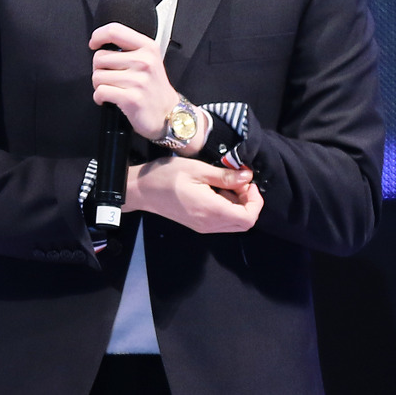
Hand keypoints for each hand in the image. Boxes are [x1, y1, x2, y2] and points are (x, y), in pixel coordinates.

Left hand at [89, 22, 178, 140]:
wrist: (167, 113)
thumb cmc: (154, 87)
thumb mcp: (150, 59)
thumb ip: (130, 48)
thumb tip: (101, 42)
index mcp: (148, 47)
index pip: (115, 31)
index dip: (98, 36)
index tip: (94, 44)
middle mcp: (144, 61)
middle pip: (99, 57)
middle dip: (99, 69)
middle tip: (111, 77)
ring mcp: (138, 80)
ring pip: (97, 76)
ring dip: (99, 85)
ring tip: (113, 89)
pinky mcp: (131, 98)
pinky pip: (100, 92)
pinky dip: (99, 98)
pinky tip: (109, 99)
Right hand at [125, 156, 263, 232]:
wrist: (140, 190)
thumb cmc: (166, 176)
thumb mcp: (198, 169)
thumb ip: (225, 176)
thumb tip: (248, 177)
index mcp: (211, 211)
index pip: (248, 218)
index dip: (255, 201)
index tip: (248, 182)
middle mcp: (209, 225)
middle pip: (244, 222)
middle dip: (249, 201)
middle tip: (239, 181)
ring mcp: (203, 227)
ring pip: (234, 222)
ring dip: (238, 203)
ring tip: (226, 182)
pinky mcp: (198, 224)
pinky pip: (222, 220)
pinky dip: (227, 206)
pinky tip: (217, 189)